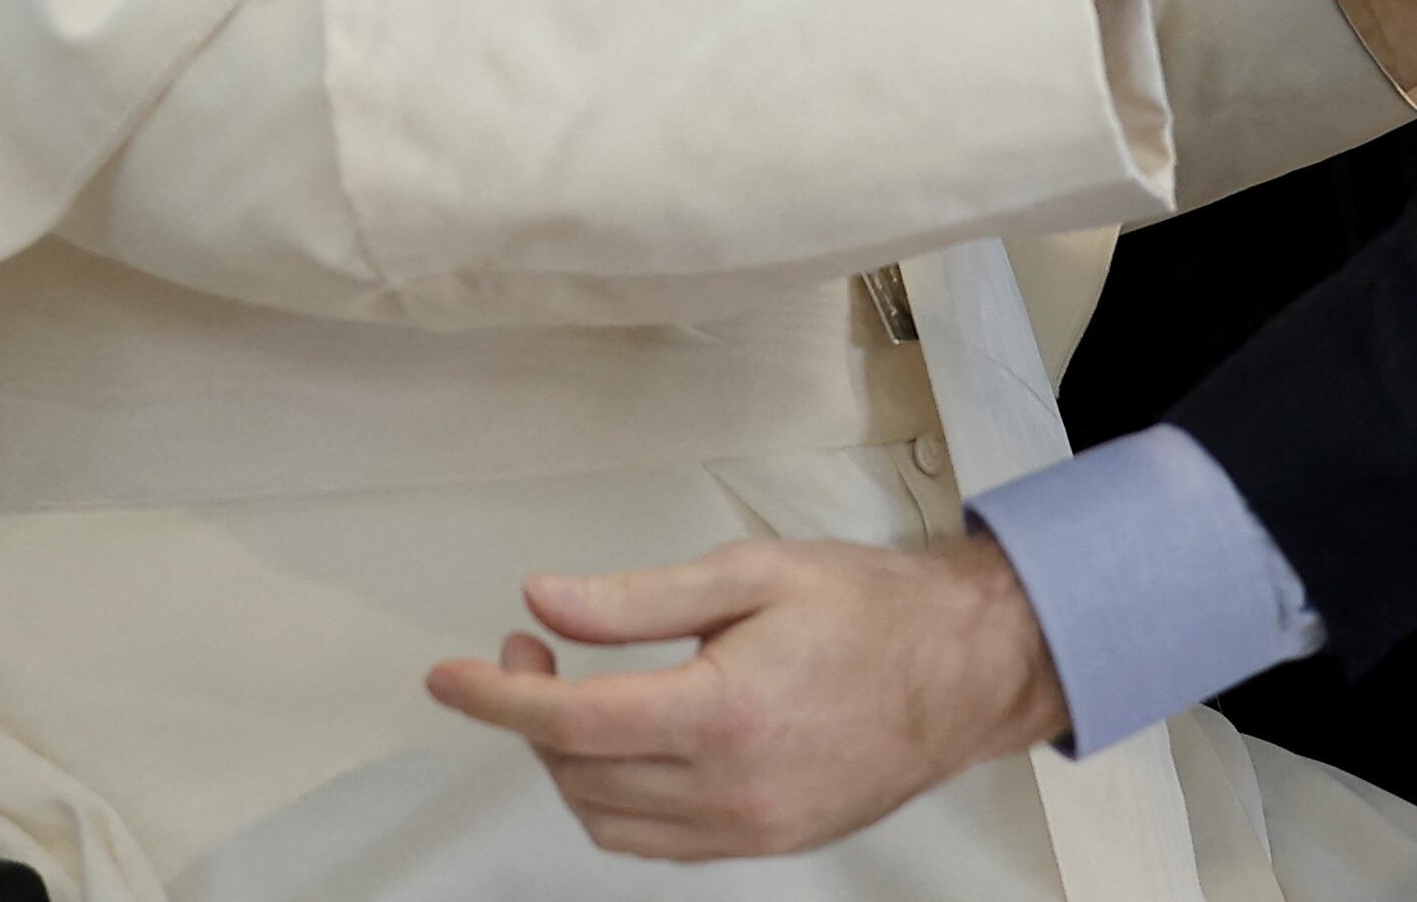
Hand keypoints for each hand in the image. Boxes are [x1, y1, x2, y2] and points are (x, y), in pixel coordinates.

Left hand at [428, 536, 1061, 859]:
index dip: (497, 697)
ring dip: (567, 763)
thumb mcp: (751, 573)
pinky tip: (624, 747)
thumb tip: (548, 601)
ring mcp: (748, 828)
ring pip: (607, 821)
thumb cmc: (874, 612)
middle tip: (529, 648)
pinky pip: (656, 843)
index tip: (449, 676)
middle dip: (531, 714)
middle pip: (578, 774)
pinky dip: (615, 801)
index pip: (571, 721)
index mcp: (723, 713)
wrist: (966, 669)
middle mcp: (731, 787)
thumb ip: (638, 598)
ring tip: (572, 695)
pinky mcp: (765, 843)